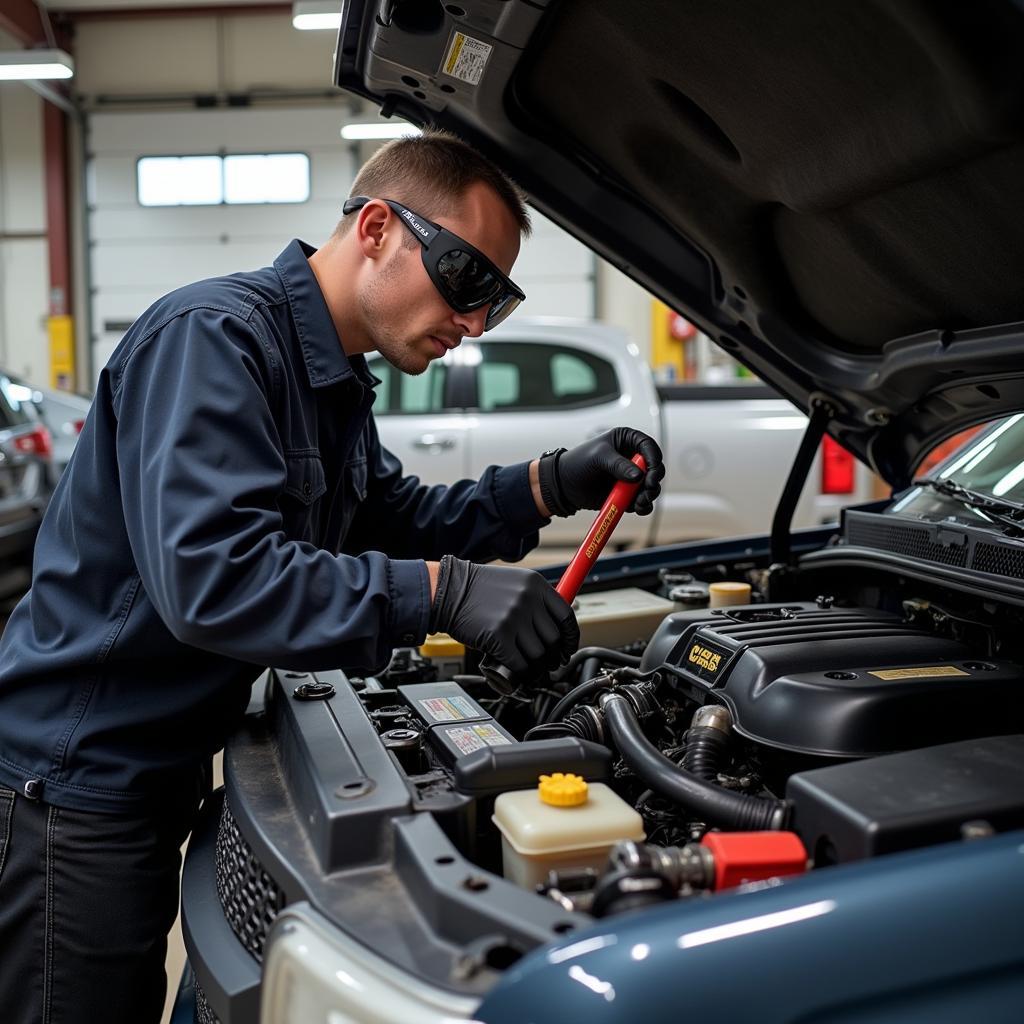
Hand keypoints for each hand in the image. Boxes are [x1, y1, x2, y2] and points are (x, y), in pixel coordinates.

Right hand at [429, 556, 578, 676]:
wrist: (447, 590)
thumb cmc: (477, 589)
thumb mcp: (513, 583)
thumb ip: (534, 601)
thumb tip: (553, 628)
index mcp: (535, 585)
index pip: (566, 616)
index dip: (570, 638)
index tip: (567, 648)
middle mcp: (528, 600)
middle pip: (554, 640)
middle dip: (553, 657)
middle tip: (548, 664)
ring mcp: (513, 618)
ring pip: (539, 655)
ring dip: (537, 669)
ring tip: (532, 670)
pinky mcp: (498, 637)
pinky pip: (520, 664)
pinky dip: (522, 673)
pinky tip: (518, 673)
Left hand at [539, 428, 664, 516]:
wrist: (564, 485)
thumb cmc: (578, 462)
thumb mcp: (598, 457)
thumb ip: (618, 465)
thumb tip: (638, 476)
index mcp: (627, 441)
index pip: (648, 446)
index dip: (654, 458)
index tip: (653, 470)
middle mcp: (633, 458)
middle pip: (654, 469)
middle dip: (654, 480)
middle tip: (647, 489)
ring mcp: (631, 478)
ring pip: (651, 487)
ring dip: (649, 495)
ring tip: (639, 502)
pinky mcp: (628, 494)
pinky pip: (642, 501)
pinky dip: (643, 506)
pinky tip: (638, 508)